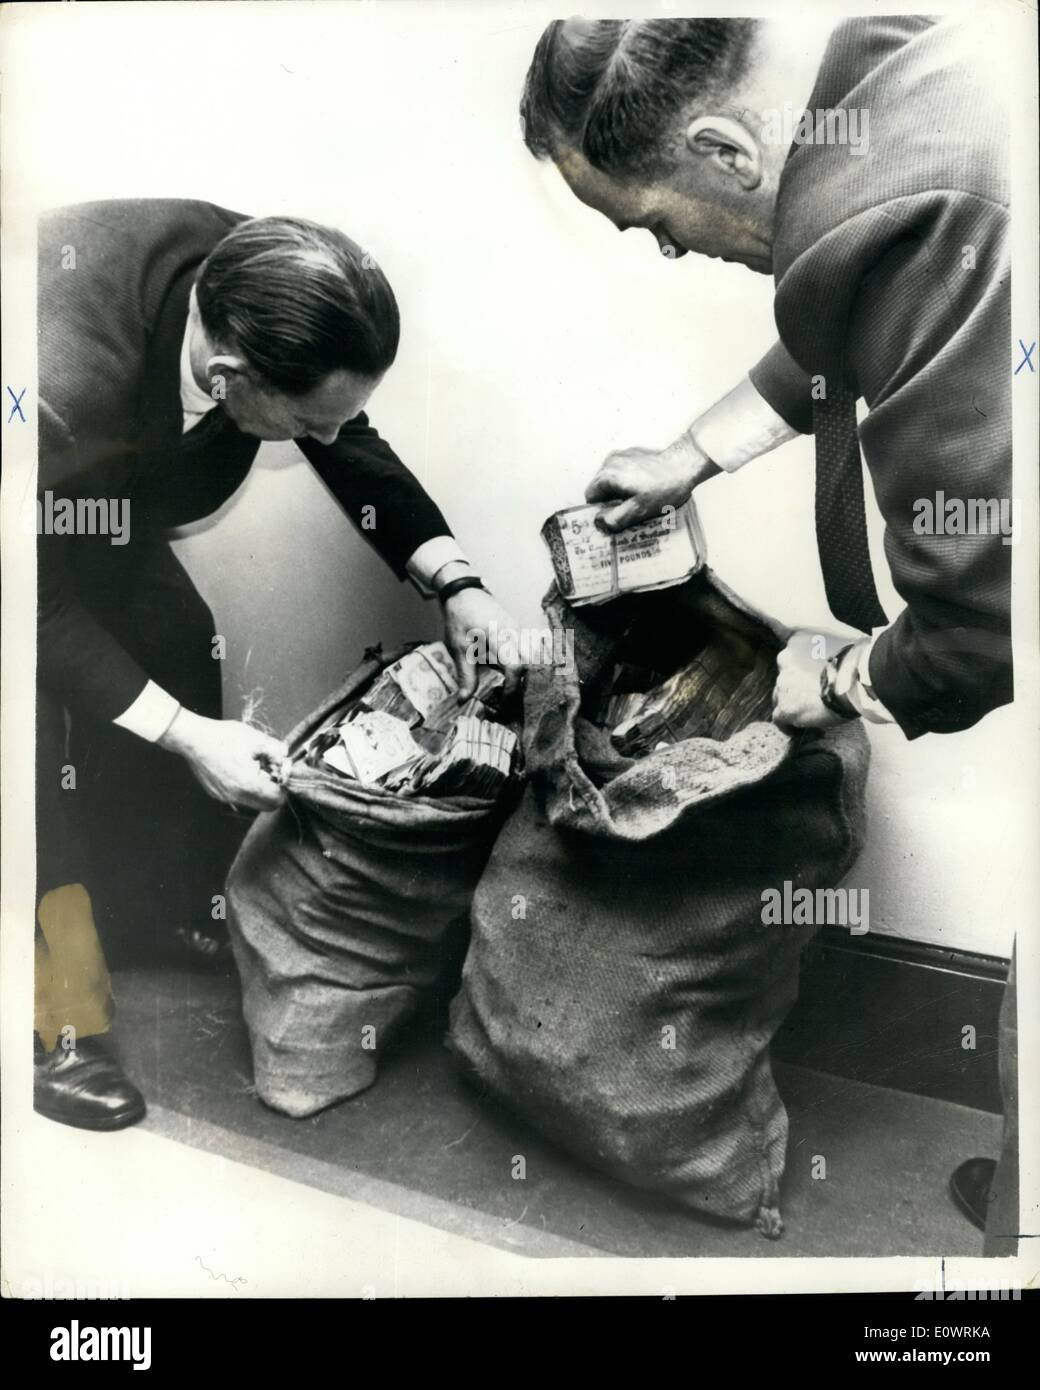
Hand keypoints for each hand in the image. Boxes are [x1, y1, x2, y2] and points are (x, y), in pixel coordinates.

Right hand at [160, 710, 288, 809]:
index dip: (284, 787)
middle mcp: (236, 797)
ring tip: (253, 769)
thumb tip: (286, 757)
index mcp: (249, 784)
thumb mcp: (256, 738)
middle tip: (270, 773)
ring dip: (258, 791)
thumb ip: (277, 750)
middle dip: (273, 791)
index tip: (280, 773)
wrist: (193, 739)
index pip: (278, 799)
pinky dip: (244, 789)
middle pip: (267, 806)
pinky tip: (239, 770)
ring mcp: (225, 798)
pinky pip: (238, 798)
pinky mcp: (216, 795)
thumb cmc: (224, 737)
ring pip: (252, 803)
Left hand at [441, 587, 524, 698]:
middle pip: (531, 664)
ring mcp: (520, 629)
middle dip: (524, 682)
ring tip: (509, 684)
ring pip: (532, 657)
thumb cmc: (460, 618)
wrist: (464, 592)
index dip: (512, 687)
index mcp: (500, 636)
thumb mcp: (459, 648)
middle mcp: (515, 632)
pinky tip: (509, 670)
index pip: (515, 666)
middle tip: (509, 695)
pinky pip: (528, 649)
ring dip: (524, 672)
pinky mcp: (519, 629)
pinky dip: (523, 662)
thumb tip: (464, 701)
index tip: (504, 701)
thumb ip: (466, 675)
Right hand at [585, 432, 718, 532]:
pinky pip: (624, 471)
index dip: (602, 509)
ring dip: (622, 490)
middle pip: (601, 487)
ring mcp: (622, 455)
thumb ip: (615, 519)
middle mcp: (610, 461)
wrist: (686, 464)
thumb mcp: (638, 510)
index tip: (616, 515)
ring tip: (641, 497)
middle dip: (613, 499)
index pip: (590, 496)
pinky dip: (630, 480)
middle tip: (631, 508)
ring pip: (613, 479)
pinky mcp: (634, 453)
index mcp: (607, 475)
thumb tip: (599, 522)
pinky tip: (646, 487)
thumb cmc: (664, 487)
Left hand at [772, 630, 856, 729]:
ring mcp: (783, 684)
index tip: (812, 680)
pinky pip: (780, 719)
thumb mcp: (839, 641)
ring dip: (792, 704)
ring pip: (780, 697)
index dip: (801, 671)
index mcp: (796, 642)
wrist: (856, 679)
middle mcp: (785, 660)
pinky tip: (797, 731)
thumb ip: (827, 648)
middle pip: (785, 678)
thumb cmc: (856, 660)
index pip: (792, 658)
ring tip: (807, 715)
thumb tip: (835, 657)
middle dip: (795, 688)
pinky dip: (787, 725)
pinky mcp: (785, 707)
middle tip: (811, 698)